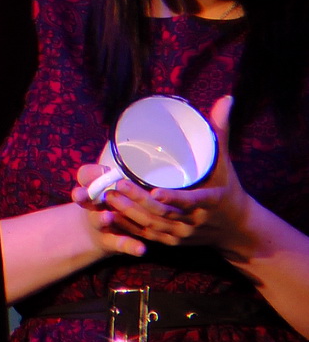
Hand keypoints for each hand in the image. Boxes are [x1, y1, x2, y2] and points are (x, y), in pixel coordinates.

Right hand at [67, 165, 148, 257]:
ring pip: (99, 220)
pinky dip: (130, 246)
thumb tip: (117, 165)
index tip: (100, 171)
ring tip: (107, 216)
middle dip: (84, 196)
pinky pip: (121, 244)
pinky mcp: (113, 242)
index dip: (89, 174)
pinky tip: (141, 249)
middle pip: (85, 199)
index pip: (85, 176)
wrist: (98, 232)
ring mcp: (101, 224)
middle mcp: (93, 205)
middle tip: (83, 193)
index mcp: (92, 188)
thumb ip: (109, 175)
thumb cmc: (107, 201)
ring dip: (102, 218)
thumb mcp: (106, 185)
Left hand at [77, 96, 254, 252]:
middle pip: (163, 215)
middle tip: (115, 184)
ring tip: (106, 196)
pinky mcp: (171, 241)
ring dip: (128, 213)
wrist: (236, 228)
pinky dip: (127, 228)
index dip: (174, 199)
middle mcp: (195, 222)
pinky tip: (107, 216)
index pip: (192, 202)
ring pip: (151, 227)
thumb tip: (226, 99)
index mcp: (210, 202)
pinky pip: (146, 237)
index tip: (155, 191)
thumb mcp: (225, 162)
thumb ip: (220, 132)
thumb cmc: (226, 188)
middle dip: (138, 201)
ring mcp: (182, 234)